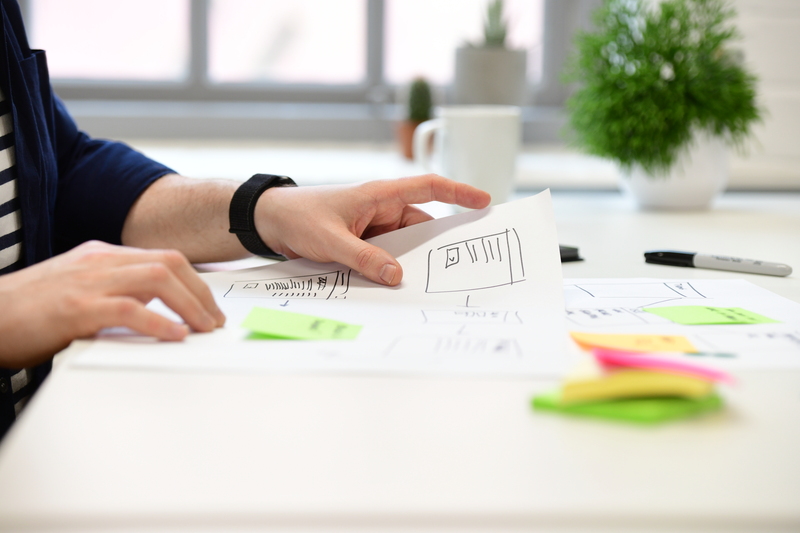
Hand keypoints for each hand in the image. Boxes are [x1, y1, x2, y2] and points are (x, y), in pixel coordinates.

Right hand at [0, 241, 224, 367]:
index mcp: (102, 256)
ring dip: (190, 306)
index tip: (210, 307)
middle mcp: (100, 262)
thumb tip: (158, 312)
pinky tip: (175, 336)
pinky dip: (159, 323)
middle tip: (215, 321)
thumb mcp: (79, 291)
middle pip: (169, 264)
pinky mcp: (77, 308)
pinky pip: (130, 310)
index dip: (195, 282)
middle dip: (201, 293)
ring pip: (157, 279)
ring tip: (204, 329)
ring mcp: (89, 282)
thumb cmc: (29, 311)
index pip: (164, 258)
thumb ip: (115, 292)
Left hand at [254, 174, 490, 284]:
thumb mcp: (331, 239)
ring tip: (429, 284)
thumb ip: (363, 258)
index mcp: (379, 195)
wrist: (268, 221)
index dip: (459, 192)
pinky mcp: (363, 244)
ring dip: (412, 262)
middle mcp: (381, 210)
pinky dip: (392, 269)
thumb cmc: (297, 216)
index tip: (484, 202)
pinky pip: (386, 257)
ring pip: (404, 246)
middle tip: (461, 266)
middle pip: (421, 226)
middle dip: (439, 244)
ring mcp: (373, 228)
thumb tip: (397, 276)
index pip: (428, 187)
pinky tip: (398, 287)